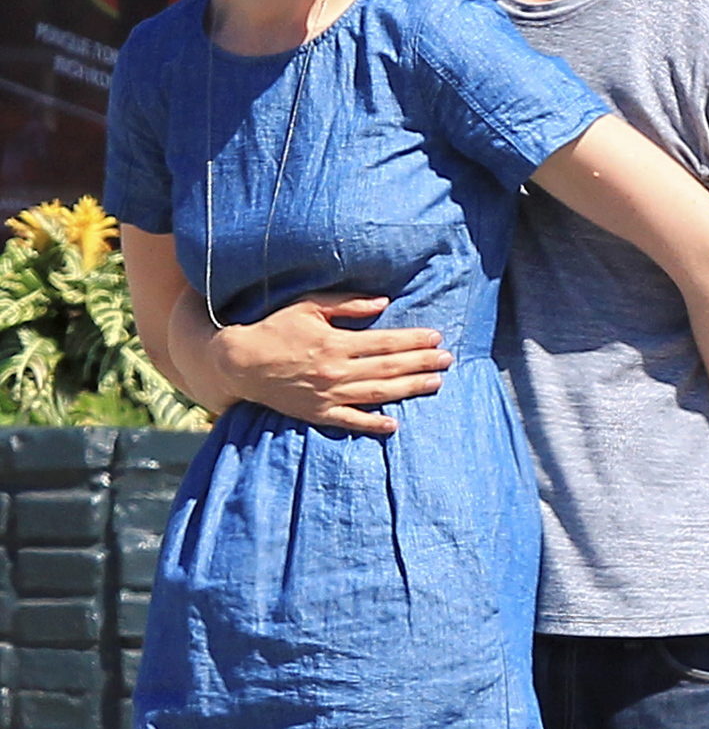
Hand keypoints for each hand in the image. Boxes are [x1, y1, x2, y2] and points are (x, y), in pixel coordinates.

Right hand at [211, 293, 451, 434]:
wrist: (241, 363)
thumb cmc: (275, 328)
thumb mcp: (309, 306)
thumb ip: (348, 305)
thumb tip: (383, 303)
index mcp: (335, 342)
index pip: (385, 342)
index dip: (413, 340)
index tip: (436, 338)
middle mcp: (335, 371)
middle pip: (388, 368)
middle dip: (421, 363)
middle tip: (447, 359)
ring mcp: (327, 395)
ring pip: (377, 394)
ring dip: (409, 389)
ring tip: (435, 383)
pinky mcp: (317, 414)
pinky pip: (350, 421)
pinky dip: (372, 424)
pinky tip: (394, 425)